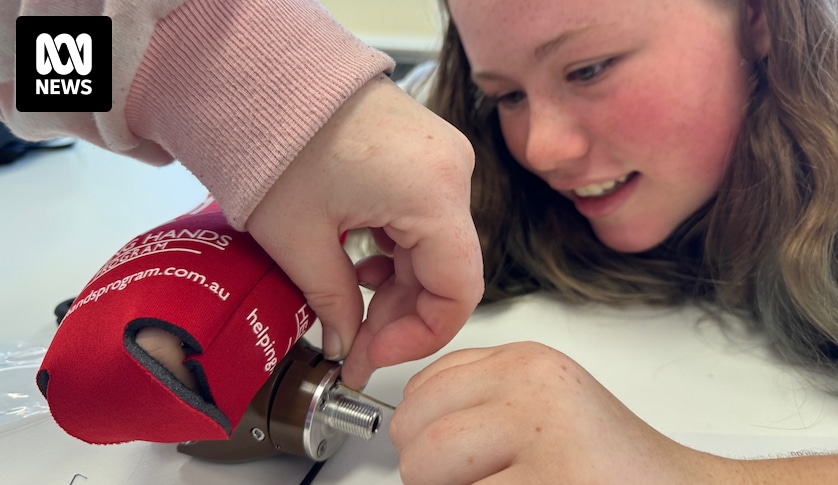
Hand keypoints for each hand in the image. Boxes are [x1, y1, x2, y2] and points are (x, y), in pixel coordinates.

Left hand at [246, 74, 483, 388]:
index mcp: (432, 192)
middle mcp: (453, 172)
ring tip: (352, 305)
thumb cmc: (274, 138)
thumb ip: (332, 302)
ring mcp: (442, 159)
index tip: (375, 355)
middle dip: (403, 317)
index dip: (420, 337)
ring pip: (437, 249)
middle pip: (449, 271)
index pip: (458, 292)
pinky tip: (364, 266)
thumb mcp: (298, 239)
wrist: (264, 74)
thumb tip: (347, 344)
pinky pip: (426, 220)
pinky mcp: (424, 155)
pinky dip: (399, 253)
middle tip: (355, 344)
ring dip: (400, 288)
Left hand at [390, 342, 730, 484]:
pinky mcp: (548, 484)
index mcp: (527, 362)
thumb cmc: (613, 467)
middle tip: (474, 484)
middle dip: (426, 472)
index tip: (444, 456)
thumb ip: (480, 400)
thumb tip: (409, 424)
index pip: (422, 388)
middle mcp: (531, 388)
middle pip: (414, 431)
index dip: (421, 434)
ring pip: (425, 473)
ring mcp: (540, 436)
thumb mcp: (545, 406)